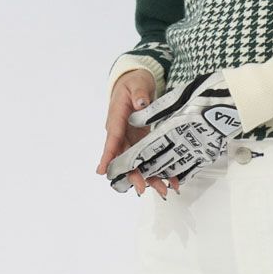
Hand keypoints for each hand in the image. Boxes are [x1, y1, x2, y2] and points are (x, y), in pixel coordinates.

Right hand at [96, 68, 178, 197]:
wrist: (137, 84)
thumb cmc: (133, 83)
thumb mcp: (136, 84)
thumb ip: (138, 94)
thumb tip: (140, 102)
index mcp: (117, 119)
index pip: (112, 139)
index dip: (108, 156)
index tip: (102, 171)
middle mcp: (122, 134)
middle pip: (125, 158)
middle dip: (133, 175)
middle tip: (142, 188)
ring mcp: (132, 140)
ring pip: (137, 163)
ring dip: (149, 178)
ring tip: (162, 190)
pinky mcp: (141, 143)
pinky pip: (148, 159)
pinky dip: (158, 170)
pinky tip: (170, 180)